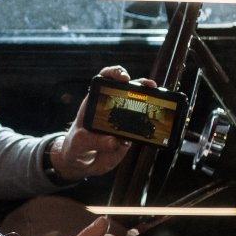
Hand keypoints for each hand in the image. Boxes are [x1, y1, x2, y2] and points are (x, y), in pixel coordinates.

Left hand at [50, 65, 155, 181]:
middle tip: (150, 87)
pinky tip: (156, 127)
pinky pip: (142, 128)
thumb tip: (115, 141)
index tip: (124, 78)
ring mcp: (122, 120)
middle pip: (129, 88)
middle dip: (142, 84)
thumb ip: (94, 142)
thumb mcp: (79, 143)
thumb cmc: (76, 146)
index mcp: (95, 101)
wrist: (80, 162)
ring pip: (140, 106)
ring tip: (159, 103)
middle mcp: (111, 107)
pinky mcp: (130, 134)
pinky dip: (150, 125)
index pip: (105, 78)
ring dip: (152, 101)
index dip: (115, 73)